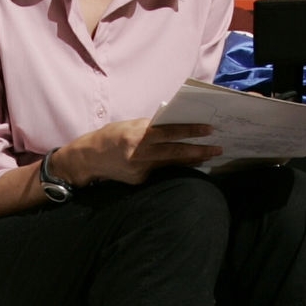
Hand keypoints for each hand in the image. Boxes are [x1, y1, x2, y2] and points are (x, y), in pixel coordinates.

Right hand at [59, 119, 220, 185]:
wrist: (88, 159)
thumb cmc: (111, 136)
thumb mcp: (130, 125)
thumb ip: (151, 127)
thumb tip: (175, 126)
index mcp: (137, 135)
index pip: (169, 132)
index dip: (190, 131)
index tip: (208, 130)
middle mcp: (139, 153)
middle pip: (174, 152)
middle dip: (198, 150)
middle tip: (217, 149)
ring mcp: (140, 169)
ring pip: (171, 164)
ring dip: (191, 160)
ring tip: (207, 157)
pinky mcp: (139, 180)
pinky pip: (161, 172)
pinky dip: (174, 168)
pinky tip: (186, 165)